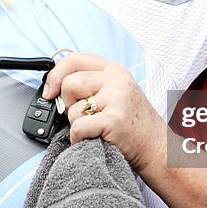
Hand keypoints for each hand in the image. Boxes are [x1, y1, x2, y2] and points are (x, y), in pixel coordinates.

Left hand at [43, 53, 166, 173]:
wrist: (157, 147)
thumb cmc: (132, 124)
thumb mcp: (116, 92)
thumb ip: (91, 83)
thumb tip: (54, 86)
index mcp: (114, 70)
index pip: (74, 60)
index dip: (56, 75)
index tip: (50, 91)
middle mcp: (116, 80)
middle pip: (69, 83)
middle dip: (68, 104)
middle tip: (83, 115)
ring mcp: (117, 99)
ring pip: (73, 109)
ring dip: (78, 124)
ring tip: (96, 129)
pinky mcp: (114, 120)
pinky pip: (78, 128)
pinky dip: (78, 139)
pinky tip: (92, 140)